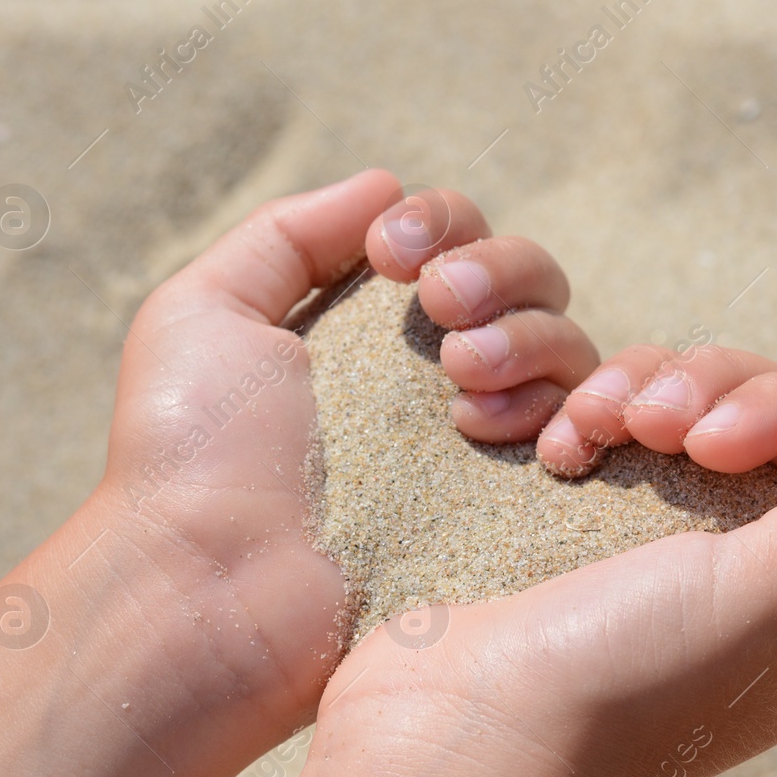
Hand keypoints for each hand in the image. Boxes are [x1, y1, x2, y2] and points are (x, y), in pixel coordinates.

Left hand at [90, 170, 598, 731]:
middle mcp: (439, 379)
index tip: (397, 254)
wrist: (211, 592)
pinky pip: (587, 433)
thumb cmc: (190, 456)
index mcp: (374, 331)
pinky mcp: (517, 509)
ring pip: (569, 347)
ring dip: (527, 337)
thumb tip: (385, 183)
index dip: (446, 225)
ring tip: (459, 378)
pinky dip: (561, 408)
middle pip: (532, 282)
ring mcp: (485, 446)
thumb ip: (290, 235)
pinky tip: (493, 430)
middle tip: (441, 310)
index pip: (458, 242)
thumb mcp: (205, 313)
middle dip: (499, 272)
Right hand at [236, 360, 776, 776]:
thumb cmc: (629, 678)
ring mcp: (669, 553)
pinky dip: (592, 415)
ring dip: (644, 390)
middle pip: (767, 418)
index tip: (709, 444)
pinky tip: (560, 447)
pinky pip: (618, 429)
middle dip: (707, 392)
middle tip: (651, 427)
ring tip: (594, 425)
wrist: (466, 732)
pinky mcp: (595, 530)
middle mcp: (759, 580)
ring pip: (689, 409)